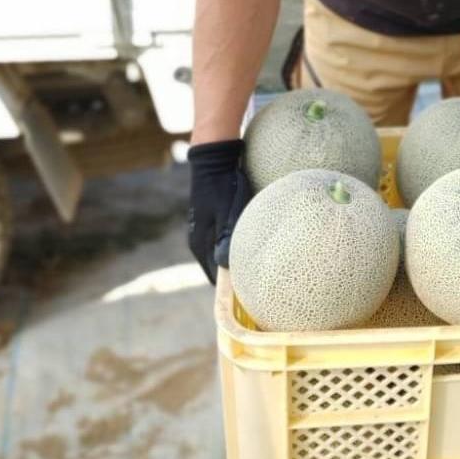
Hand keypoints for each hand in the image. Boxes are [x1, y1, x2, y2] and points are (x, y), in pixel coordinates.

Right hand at [187, 139, 251, 283]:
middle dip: (235, 278)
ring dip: (236, 263)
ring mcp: (205, 231)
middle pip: (218, 268)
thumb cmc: (224, 185)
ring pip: (222, 255)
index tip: (249, 298)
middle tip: (260, 287)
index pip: (214, 277)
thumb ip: (228, 237)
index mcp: (201, 243)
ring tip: (259, 271)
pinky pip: (224, 243)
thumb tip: (228, 266)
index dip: (230, 289)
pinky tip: (252, 249)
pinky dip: (235, 250)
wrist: (214, 160)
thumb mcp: (228, 210)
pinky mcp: (212, 222)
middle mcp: (199, 241)